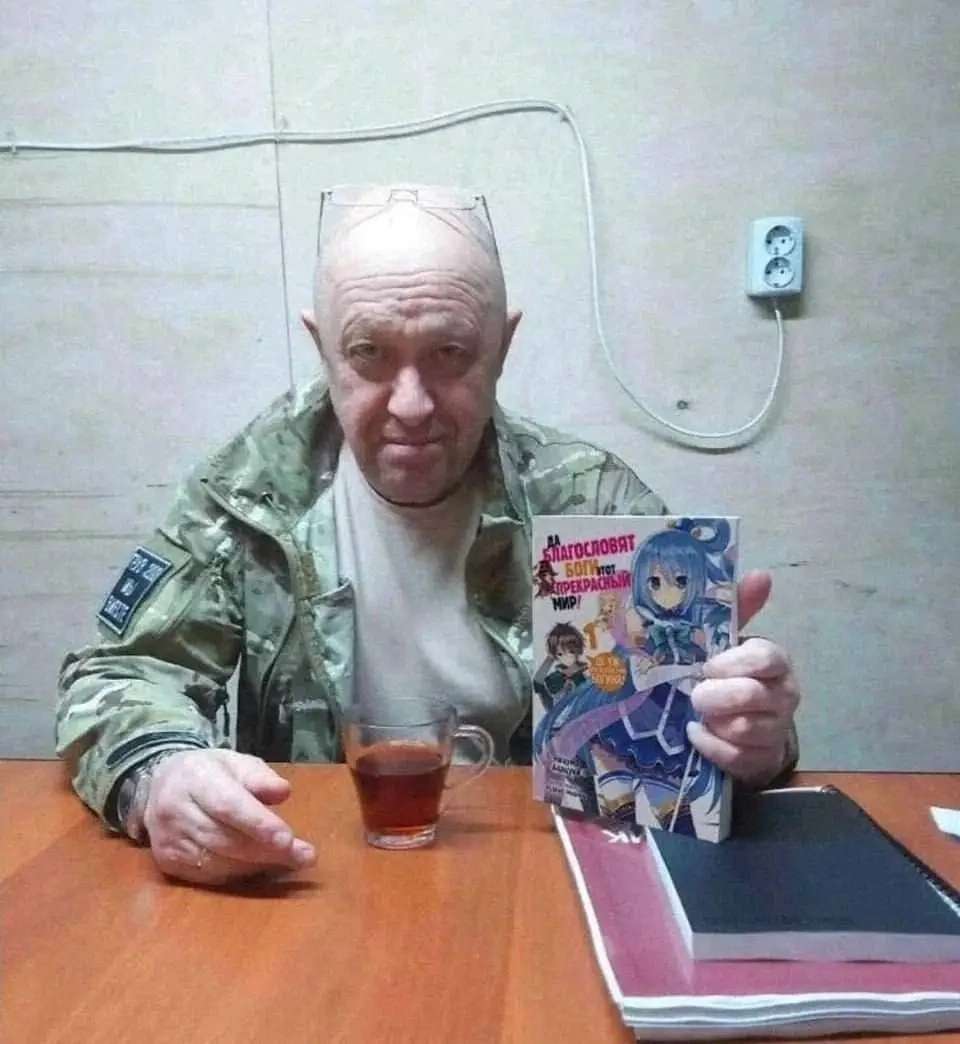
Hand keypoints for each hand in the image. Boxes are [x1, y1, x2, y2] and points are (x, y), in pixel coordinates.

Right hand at [143, 750, 316, 884]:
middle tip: (304, 856)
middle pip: (225, 838)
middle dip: (268, 850)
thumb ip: (259, 776)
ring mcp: (168, 840)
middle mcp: (175, 810)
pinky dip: (239, 874)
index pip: (228, 805)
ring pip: (218, 861)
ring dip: (258, 865)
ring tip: (290, 860)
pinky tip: (261, 867)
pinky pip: (209, 876)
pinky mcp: (168, 862)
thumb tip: (283, 792)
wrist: (160, 785)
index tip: (289, 839)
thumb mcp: (235, 762)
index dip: (259, 824)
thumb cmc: (209, 772)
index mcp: (194, 778)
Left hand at [688, 570, 799, 786]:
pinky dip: (709, 745)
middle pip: (752, 695)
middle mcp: (784, 695)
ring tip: (697, 714)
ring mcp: (776, 730)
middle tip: (694, 694)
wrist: (740, 727)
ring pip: (744, 729)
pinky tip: (696, 734)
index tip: (708, 666)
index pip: (766, 657)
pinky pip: (734, 756)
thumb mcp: (729, 642)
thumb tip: (762, 574)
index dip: (733, 663)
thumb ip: (738, 609)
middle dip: (715, 696)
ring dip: (712, 721)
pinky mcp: (763, 760)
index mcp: (774, 661)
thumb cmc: (730, 675)